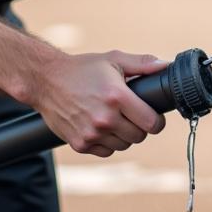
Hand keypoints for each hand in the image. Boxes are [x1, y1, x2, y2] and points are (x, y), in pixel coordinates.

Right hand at [35, 50, 167, 156]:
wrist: (45, 80)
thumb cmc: (82, 69)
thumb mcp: (113, 60)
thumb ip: (143, 63)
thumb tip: (166, 66)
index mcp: (117, 97)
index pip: (152, 123)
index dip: (157, 121)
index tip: (153, 116)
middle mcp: (105, 118)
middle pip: (139, 136)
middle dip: (140, 126)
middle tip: (132, 114)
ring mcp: (91, 133)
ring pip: (124, 145)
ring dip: (124, 135)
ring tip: (115, 119)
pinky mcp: (80, 144)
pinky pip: (106, 152)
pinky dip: (107, 143)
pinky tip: (102, 127)